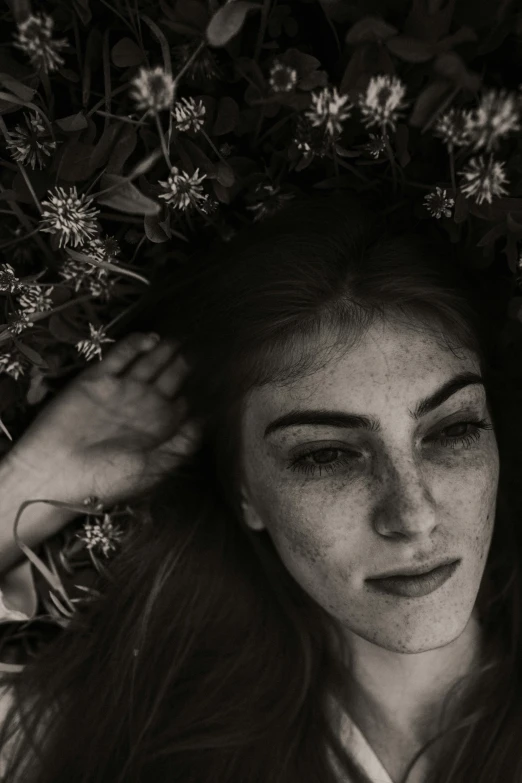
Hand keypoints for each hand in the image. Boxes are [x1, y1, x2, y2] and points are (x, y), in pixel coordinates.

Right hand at [5, 332, 202, 509]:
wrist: (54, 475)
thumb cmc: (105, 480)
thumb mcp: (152, 469)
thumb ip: (181, 446)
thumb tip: (207, 421)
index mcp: (159, 429)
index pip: (186, 401)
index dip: (202, 389)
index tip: (222, 374)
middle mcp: (143, 406)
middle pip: (172, 377)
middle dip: (188, 363)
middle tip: (206, 346)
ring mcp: (121, 390)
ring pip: (151, 362)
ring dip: (168, 350)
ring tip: (185, 339)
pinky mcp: (97, 379)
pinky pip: (121, 355)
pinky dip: (137, 344)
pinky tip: (153, 339)